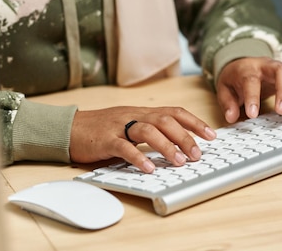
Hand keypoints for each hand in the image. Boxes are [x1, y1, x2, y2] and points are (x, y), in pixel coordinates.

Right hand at [69, 106, 215, 172]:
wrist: (70, 128)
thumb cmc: (103, 129)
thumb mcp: (131, 124)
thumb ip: (151, 130)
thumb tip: (179, 144)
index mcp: (142, 112)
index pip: (174, 112)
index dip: (194, 122)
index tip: (211, 135)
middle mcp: (134, 116)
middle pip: (165, 120)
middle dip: (185, 137)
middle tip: (198, 154)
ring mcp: (119, 127)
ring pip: (148, 131)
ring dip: (166, 146)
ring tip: (179, 162)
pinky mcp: (105, 140)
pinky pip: (123, 147)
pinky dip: (138, 158)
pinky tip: (149, 168)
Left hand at [216, 57, 281, 122]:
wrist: (242, 64)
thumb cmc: (235, 78)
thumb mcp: (224, 89)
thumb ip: (227, 103)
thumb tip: (231, 116)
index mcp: (247, 69)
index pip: (251, 80)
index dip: (253, 97)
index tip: (253, 114)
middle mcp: (266, 65)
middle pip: (280, 70)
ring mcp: (280, 67)